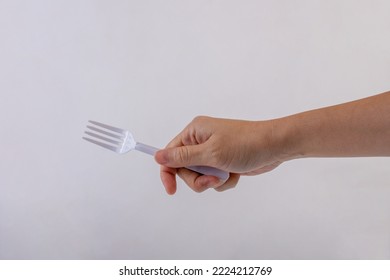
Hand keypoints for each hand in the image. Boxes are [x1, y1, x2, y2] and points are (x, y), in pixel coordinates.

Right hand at [154, 116, 285, 193]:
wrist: (275, 147)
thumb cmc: (244, 144)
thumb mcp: (211, 153)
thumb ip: (183, 157)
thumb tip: (157, 156)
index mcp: (194, 132)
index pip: (171, 153)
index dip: (168, 172)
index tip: (171, 190)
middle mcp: (201, 140)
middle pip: (185, 169)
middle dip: (198, 179)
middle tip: (212, 180)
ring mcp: (213, 152)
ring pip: (200, 177)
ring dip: (212, 181)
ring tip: (226, 175)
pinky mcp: (223, 162)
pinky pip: (214, 179)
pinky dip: (223, 181)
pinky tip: (235, 174)